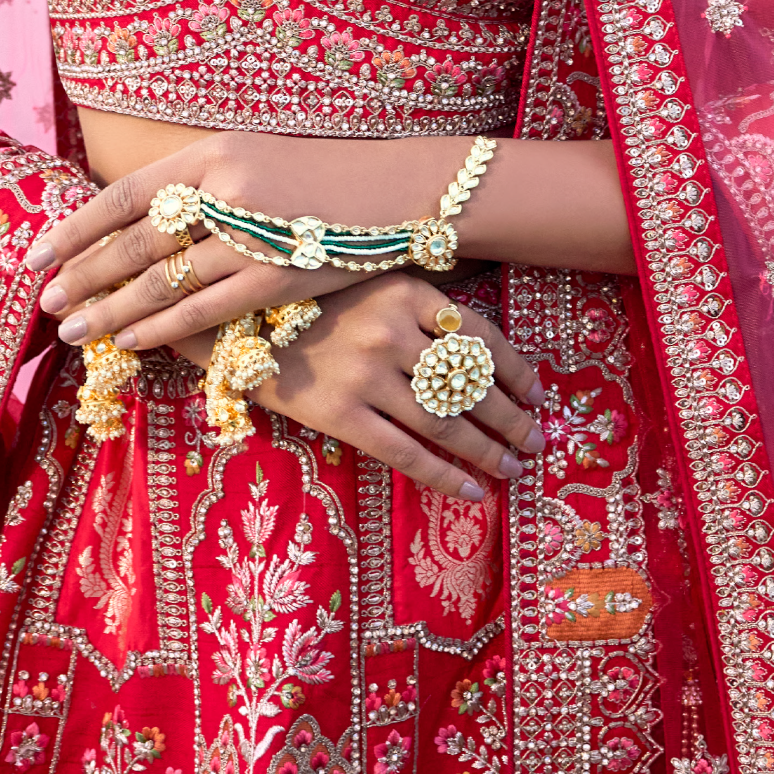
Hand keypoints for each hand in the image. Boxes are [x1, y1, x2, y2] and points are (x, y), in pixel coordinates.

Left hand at [28, 130, 472, 352]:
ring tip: (75, 330)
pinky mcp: (281, 275)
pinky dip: (164, 329)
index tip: (39, 255)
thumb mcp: (256, 156)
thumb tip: (138, 217)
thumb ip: (200, 182)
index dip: (76, 228)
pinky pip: (206, 311)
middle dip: (85, 275)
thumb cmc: (325, 175)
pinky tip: (134, 342)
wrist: (403, 190)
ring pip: (163, 282)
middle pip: (135, 241)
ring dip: (113, 309)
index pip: (125, 194)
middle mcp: (226, 188)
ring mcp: (254, 234)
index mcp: (213, 152)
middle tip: (47, 303)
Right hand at [186, 270, 544, 501]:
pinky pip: (405, 453)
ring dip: (488, 450)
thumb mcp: (372, 283)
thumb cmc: (314, 303)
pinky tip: (470, 490)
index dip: (516, 370)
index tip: (537, 394)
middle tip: (536, 442)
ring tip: (512, 467)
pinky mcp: (340, 415)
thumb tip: (485, 356)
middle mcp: (391, 331)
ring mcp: (365, 375)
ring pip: (445, 422)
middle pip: (471, 384)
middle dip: (512, 418)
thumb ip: (422, 308)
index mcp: (406, 291)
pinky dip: (443, 475)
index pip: (482, 334)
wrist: (235, 324)